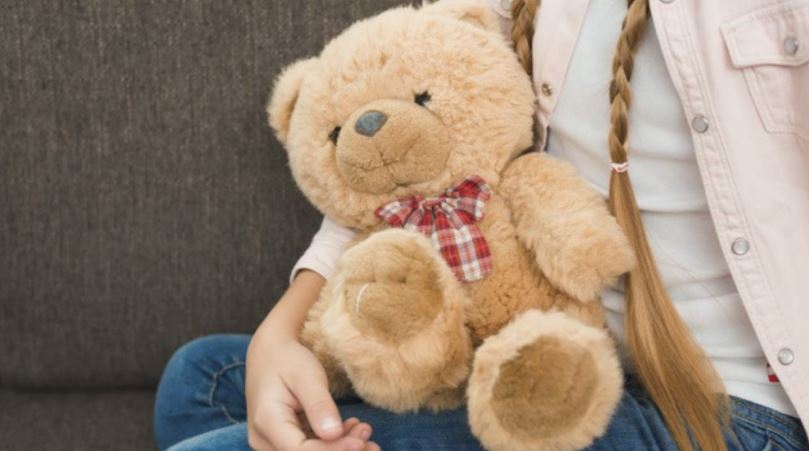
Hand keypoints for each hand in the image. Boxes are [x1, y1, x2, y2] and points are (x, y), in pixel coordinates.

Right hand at [246, 337, 379, 450]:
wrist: (270, 354)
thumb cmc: (288, 360)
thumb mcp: (306, 376)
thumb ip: (319, 405)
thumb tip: (334, 434)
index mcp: (267, 421)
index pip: (300, 450)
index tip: (360, 443)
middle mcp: (264, 439)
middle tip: (369, 439)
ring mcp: (272, 443)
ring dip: (340, 448)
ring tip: (365, 431)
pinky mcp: (284, 442)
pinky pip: (309, 449)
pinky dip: (333, 444)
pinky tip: (352, 430)